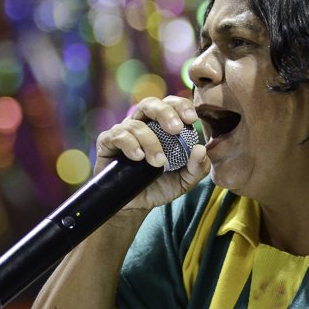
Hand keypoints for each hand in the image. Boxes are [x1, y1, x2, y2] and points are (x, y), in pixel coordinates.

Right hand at [94, 96, 209, 210]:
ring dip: (150, 142)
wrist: (137, 205)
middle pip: (150, 103)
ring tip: (158, 163)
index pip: (171, 105)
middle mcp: (142, 124)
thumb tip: (200, 149)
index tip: (192, 119)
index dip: (181, 106)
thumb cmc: (161, 186)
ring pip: (136, 124)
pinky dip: (130, 144)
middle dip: (165, 112)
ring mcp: (124, 132)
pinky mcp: (107, 142)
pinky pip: (117, 135)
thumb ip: (197, 167)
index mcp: (162, 126)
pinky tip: (138, 157)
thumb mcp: (185, 180)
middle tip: (176, 129)